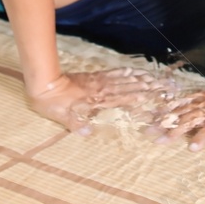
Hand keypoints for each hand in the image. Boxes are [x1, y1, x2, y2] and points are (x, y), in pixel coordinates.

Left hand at [28, 68, 178, 133]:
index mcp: (95, 101)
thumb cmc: (52, 103)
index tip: (151, 98)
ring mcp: (98, 82)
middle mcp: (100, 91)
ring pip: (122, 80)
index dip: (136, 98)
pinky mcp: (93, 77)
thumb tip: (87, 132)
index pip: (120, 100)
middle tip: (160, 85)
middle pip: (126, 87)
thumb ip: (75, 124)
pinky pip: (112, 74)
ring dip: (137, 79)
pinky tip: (132, 71)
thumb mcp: (62, 117)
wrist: (44, 84)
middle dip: (144, 87)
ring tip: (152, 77)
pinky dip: (124, 72)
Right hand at [152, 73, 204, 149]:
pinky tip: (165, 108)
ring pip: (186, 109)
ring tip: (153, 125)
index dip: (202, 138)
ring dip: (169, 117)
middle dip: (174, 129)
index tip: (191, 148)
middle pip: (191, 119)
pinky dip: (177, 102)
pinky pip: (190, 98)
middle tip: (157, 139)